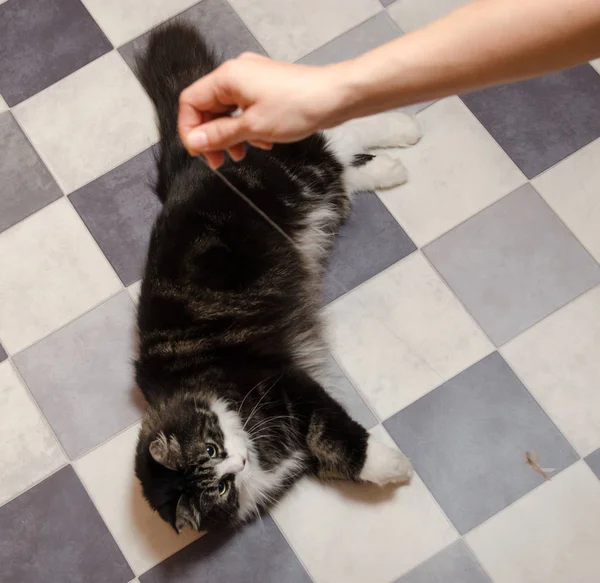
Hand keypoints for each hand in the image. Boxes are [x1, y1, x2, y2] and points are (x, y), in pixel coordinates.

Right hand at [177, 52, 349, 167]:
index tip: (199, 153)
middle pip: (208, 107)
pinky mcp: (266, 89)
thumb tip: (194, 142)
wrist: (335, 97)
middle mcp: (236, 74)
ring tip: (240, 155)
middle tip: (218, 161)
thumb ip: (219, 135)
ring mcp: (252, 80)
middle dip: (211, 136)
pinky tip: (261, 142)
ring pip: (227, 111)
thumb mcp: (252, 127)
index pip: (190, 102)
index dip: (189, 129)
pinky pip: (245, 110)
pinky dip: (247, 128)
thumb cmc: (298, 106)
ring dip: (230, 135)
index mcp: (227, 77)